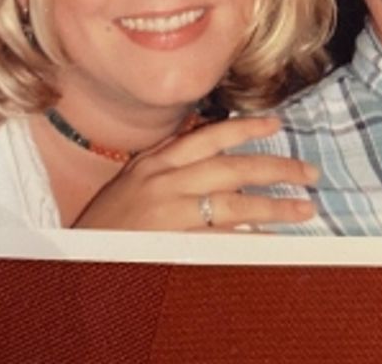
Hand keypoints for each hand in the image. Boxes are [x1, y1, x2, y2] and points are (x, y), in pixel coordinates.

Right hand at [72, 116, 318, 230]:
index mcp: (155, 162)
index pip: (207, 136)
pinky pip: (219, 242)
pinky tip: (271, 241)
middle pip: (230, 169)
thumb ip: (171, 164)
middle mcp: (164, 184)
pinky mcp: (171, 247)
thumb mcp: (135, 180)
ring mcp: (168, 216)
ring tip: (304, 208)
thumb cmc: (108, 221)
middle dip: (274, 168)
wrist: (72, 257)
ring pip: (231, 205)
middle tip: (309, 172)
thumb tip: (216, 148)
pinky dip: (246, 239)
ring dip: (273, 206)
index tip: (276, 124)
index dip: (245, 128)